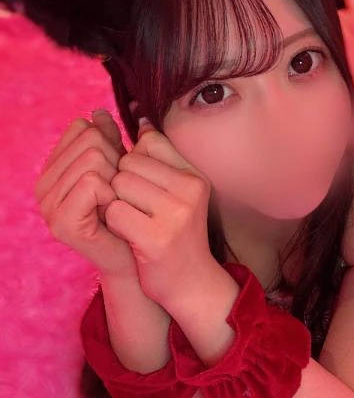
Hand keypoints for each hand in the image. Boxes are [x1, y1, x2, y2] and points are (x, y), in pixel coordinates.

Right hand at [34, 109, 138, 278]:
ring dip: (116, 179)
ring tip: (117, 202)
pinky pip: (93, 182)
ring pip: (94, 159)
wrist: (137, 256)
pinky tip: (114, 211)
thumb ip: (107, 139)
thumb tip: (99, 110)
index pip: (83, 127)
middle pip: (90, 140)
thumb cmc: (130, 211)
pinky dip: (112, 193)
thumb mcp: (118, 167)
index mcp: (53, 169)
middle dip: (116, 160)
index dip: (110, 143)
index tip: (116, 171)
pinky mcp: (61, 222)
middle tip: (119, 191)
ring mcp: (48, 205)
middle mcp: (43, 185)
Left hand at [104, 118, 218, 306]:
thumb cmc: (176, 232)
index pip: (149, 141)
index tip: (144, 188)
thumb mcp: (175, 190)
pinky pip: (114, 211)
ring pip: (118, 184)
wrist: (191, 282)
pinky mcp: (157, 237)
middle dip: (122, 184)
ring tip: (136, 222)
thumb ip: (157, 154)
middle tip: (138, 210)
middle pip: (129, 162)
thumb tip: (138, 115)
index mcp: (195, 175)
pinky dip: (114, 223)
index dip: (134, 162)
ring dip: (117, 203)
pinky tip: (132, 236)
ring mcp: (176, 214)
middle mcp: (190, 190)